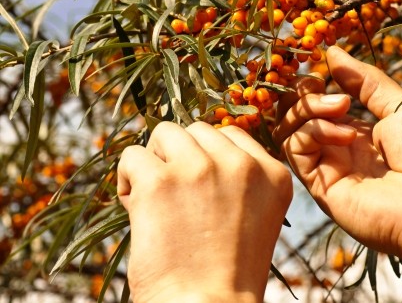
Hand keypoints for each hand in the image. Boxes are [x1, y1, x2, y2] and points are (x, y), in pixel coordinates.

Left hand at [118, 122, 291, 302]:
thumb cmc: (225, 272)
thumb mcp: (254, 216)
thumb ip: (237, 178)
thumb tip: (193, 145)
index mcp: (273, 174)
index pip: (231, 135)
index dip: (208, 158)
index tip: (201, 192)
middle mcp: (241, 165)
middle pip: (197, 130)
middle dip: (182, 156)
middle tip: (178, 198)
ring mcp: (201, 169)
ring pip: (165, 133)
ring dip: (156, 162)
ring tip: (157, 200)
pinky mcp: (160, 181)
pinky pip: (133, 156)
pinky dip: (129, 181)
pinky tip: (138, 211)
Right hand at [273, 46, 401, 260]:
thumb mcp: (401, 106)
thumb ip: (365, 80)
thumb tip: (331, 52)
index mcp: (360, 133)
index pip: (320, 104)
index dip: (313, 84)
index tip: (319, 69)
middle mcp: (339, 150)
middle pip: (297, 116)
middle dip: (302, 93)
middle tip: (318, 83)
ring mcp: (328, 168)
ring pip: (290, 130)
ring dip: (307, 108)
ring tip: (339, 105)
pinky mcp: (320, 185)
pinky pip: (296, 149)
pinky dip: (313, 130)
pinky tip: (345, 133)